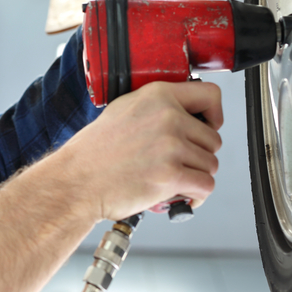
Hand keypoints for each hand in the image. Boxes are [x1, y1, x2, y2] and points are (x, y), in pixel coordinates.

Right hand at [56, 80, 222, 221]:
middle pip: (213, 139)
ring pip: (210, 164)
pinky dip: (197, 195)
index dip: (214, 114)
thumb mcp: (123, 111)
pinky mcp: (171, 175)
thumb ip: (155, 108)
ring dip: (196, 176)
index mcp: (158, 96)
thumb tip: (183, 115)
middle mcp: (168, 117)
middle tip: (179, 164)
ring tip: (176, 181)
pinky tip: (183, 196)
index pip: (210, 95)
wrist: (77, 181)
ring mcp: (171, 147)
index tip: (208, 126)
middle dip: (199, 155)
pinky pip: (205, 185)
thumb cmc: (93, 152)